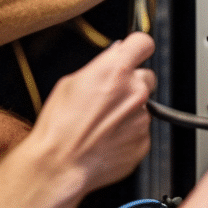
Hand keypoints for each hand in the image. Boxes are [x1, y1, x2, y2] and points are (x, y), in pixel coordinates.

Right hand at [20, 32, 155, 195]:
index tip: (134, 51)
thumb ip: (99, 66)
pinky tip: (106, 137)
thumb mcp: (70, 82)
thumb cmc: (60, 125)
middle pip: (147, 76)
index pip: (144, 43)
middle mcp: (135, 92)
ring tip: (102, 121)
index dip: (137, 47)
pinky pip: (140, 130)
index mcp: (116, 70)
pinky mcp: (143, 142)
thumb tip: (111, 59)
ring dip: (128, 110)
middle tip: (111, 93)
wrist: (61, 164)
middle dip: (132, 82)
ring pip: (142, 106)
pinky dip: (128, 132)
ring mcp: (142, 119)